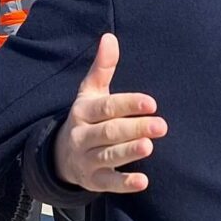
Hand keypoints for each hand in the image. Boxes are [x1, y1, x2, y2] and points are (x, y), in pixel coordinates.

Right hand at [54, 33, 167, 192]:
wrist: (59, 155)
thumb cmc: (86, 117)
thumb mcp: (90, 92)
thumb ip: (102, 67)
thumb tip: (109, 37)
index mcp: (84, 110)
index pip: (107, 107)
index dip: (128, 104)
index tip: (151, 103)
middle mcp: (83, 135)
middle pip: (109, 132)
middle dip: (135, 128)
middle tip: (161, 126)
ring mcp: (86, 159)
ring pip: (108, 156)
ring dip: (129, 152)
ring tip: (149, 147)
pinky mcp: (93, 181)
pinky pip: (108, 183)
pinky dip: (124, 183)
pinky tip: (143, 181)